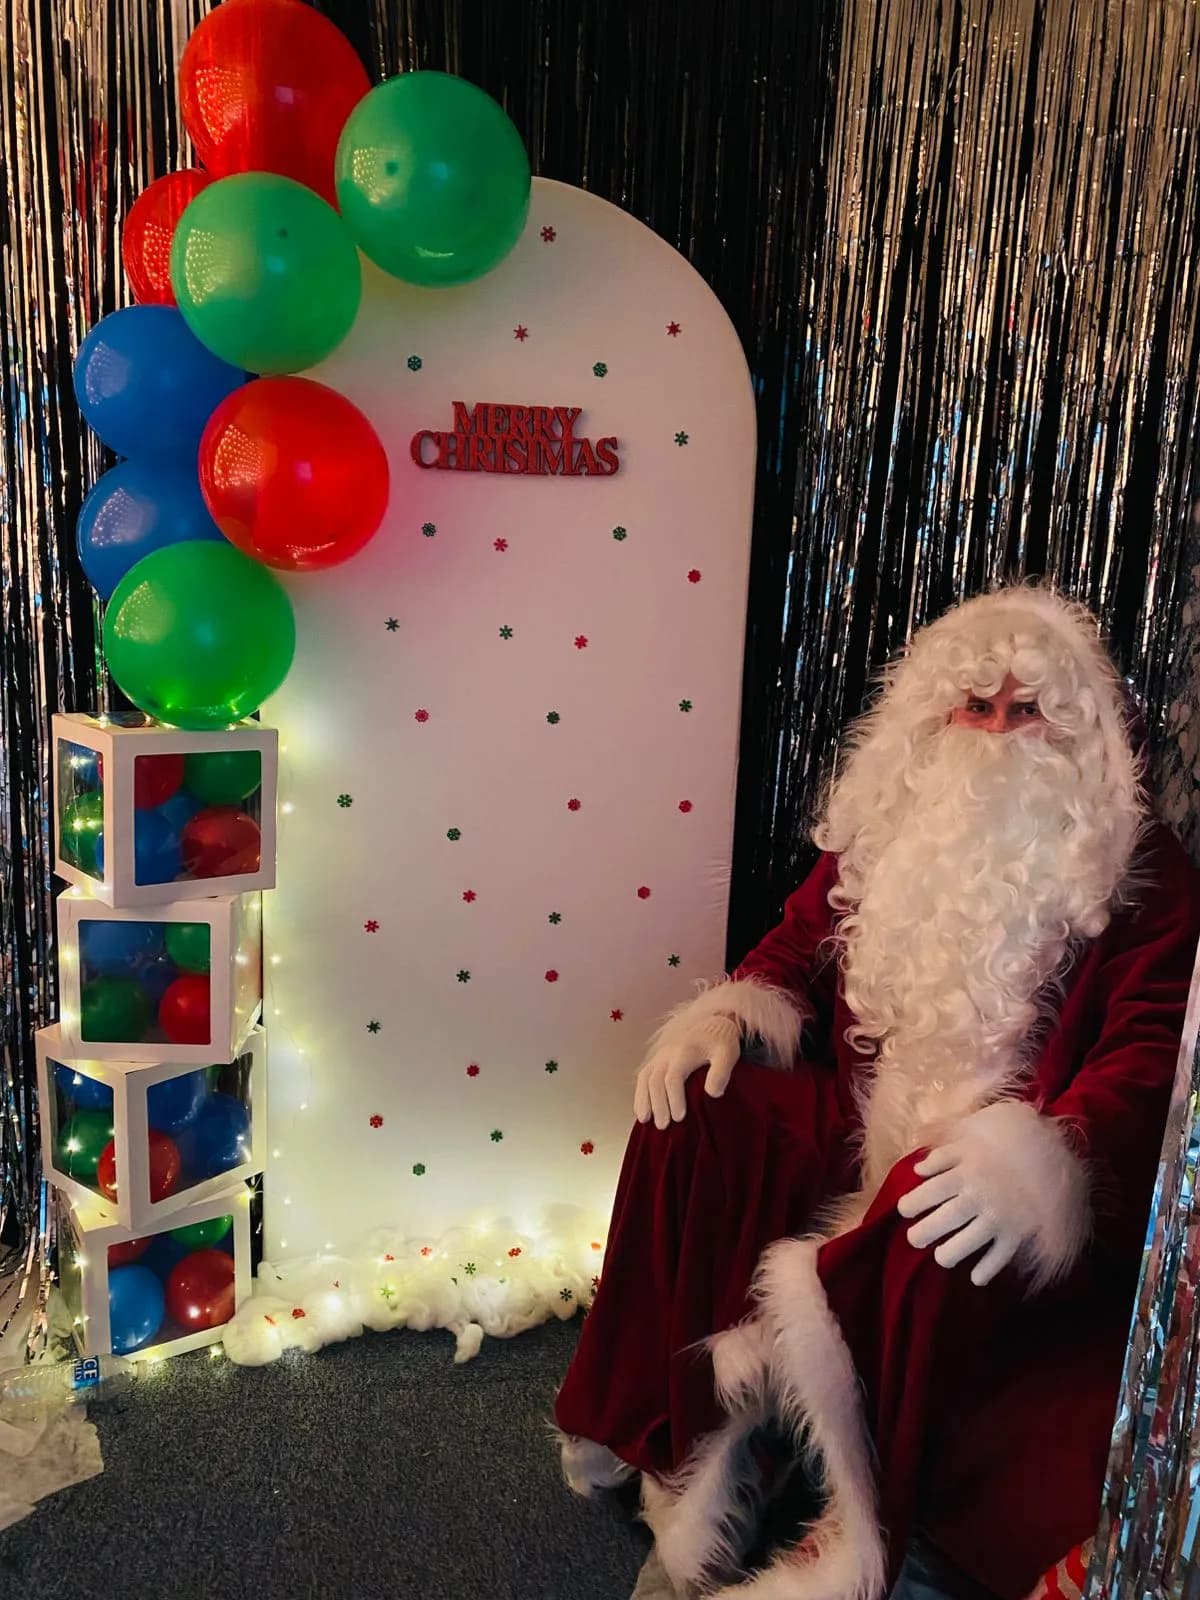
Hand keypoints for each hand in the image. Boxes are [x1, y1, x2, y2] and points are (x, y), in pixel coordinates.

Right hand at [634, 1015, 740, 1128]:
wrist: (710, 1026)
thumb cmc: (721, 1043)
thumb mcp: (728, 1054)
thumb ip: (721, 1072)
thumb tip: (712, 1093)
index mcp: (685, 1052)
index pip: (674, 1077)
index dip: (674, 1098)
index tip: (679, 1118)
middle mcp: (668, 1053)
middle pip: (656, 1080)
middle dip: (658, 1104)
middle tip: (663, 1126)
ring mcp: (660, 1056)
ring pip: (645, 1078)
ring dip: (644, 1099)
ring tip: (645, 1120)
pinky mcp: (657, 1060)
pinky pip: (643, 1076)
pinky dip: (640, 1094)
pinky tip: (641, 1110)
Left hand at [896, 1111, 1048, 1286]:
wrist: (1052, 1149)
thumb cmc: (1005, 1142)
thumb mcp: (971, 1137)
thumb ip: (943, 1153)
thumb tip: (919, 1169)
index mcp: (965, 1172)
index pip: (931, 1191)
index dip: (913, 1203)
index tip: (903, 1210)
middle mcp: (980, 1196)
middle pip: (946, 1219)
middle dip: (925, 1232)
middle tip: (914, 1239)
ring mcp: (1000, 1216)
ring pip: (971, 1241)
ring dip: (952, 1253)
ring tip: (941, 1258)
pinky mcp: (1019, 1230)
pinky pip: (1002, 1254)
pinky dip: (989, 1268)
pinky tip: (976, 1277)